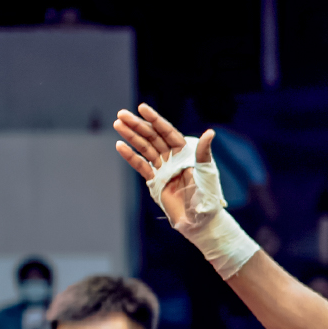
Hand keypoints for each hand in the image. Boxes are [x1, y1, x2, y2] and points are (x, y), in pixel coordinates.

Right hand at [113, 103, 213, 227]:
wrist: (199, 220)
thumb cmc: (207, 196)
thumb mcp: (206, 172)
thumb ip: (203, 152)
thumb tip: (210, 132)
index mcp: (186, 152)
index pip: (168, 132)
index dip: (155, 120)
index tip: (142, 108)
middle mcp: (173, 158)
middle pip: (153, 137)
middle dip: (138, 125)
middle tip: (121, 114)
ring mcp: (163, 169)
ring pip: (144, 149)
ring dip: (131, 137)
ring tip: (117, 125)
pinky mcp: (155, 181)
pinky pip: (141, 166)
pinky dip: (130, 156)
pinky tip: (120, 145)